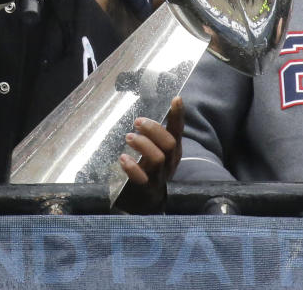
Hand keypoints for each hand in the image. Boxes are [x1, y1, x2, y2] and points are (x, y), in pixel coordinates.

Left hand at [114, 96, 182, 212]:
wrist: (146, 204)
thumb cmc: (148, 170)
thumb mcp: (154, 151)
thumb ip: (152, 135)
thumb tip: (142, 111)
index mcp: (173, 151)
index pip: (178, 131)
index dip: (178, 115)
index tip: (176, 99)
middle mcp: (170, 163)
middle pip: (169, 143)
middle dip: (154, 129)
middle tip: (137, 122)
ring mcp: (159, 177)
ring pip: (158, 158)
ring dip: (143, 145)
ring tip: (129, 137)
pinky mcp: (146, 190)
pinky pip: (142, 179)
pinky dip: (132, 167)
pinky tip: (124, 158)